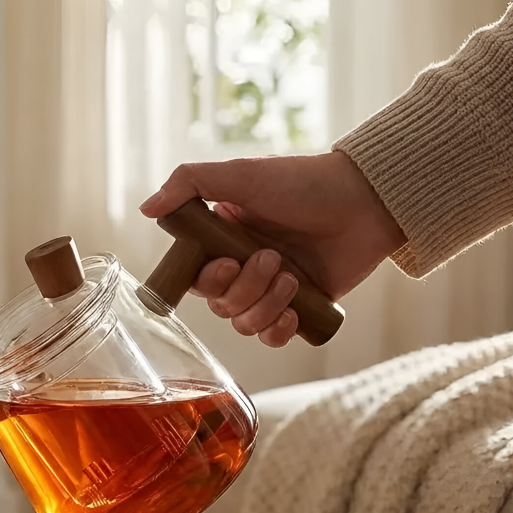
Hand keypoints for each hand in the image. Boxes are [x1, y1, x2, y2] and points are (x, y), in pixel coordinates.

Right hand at [139, 152, 406, 346]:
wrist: (366, 201)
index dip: (206, 281)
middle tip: (271, 258)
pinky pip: (272, 337)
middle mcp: (243, 266)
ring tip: (292, 277)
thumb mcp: (241, 174)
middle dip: (244, 288)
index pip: (195, 277)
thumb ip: (189, 183)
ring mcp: (271, 289)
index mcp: (222, 239)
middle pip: (219, 304)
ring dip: (265, 305)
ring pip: (244, 323)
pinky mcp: (299, 307)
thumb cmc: (303, 182)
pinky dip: (278, 331)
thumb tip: (146, 209)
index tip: (226, 264)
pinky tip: (293, 314)